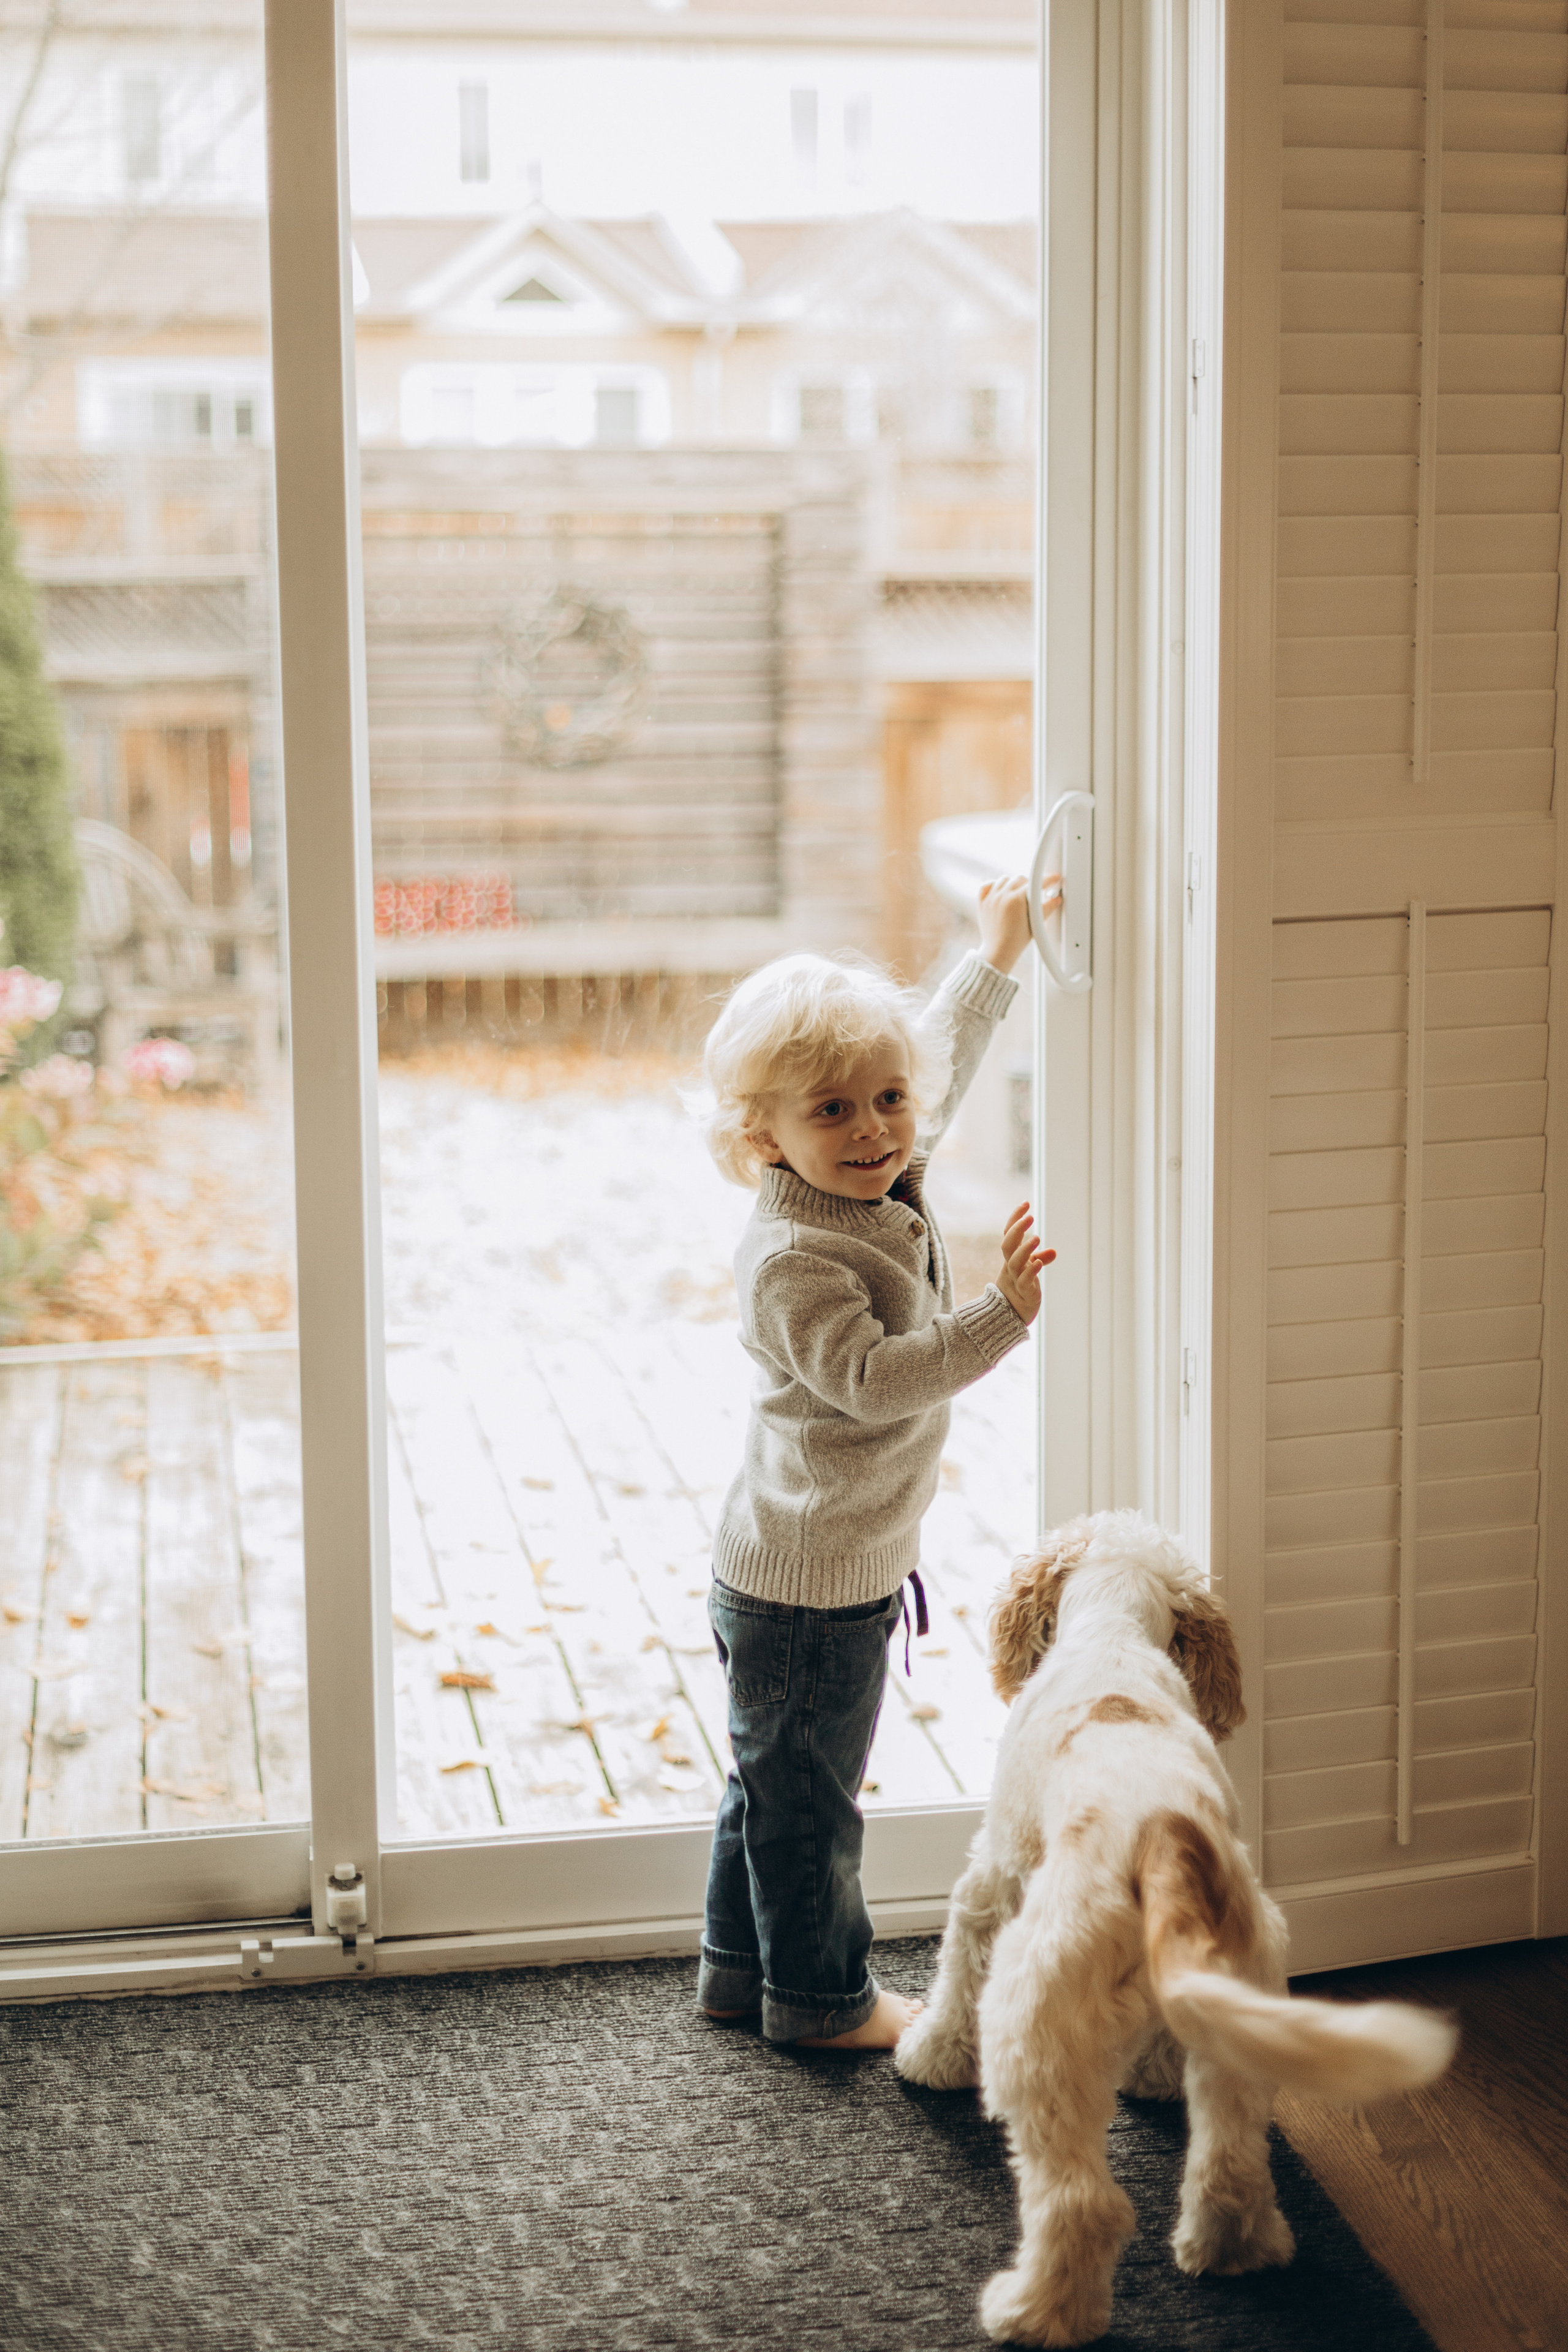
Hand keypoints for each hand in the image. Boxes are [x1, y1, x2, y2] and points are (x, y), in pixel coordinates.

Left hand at [976, 872, 1061, 975]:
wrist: (999, 951)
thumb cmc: (1018, 940)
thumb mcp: (1036, 924)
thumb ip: (1047, 908)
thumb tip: (1056, 899)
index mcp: (1016, 899)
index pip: (1035, 883)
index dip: (1048, 880)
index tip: (1054, 879)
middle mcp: (1002, 896)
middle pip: (1019, 878)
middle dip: (1030, 883)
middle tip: (1035, 892)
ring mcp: (991, 898)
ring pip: (1003, 879)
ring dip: (1013, 883)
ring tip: (1018, 893)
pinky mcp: (982, 903)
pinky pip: (986, 885)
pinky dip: (994, 885)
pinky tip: (1001, 891)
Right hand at [996, 1202, 1054, 1325]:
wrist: (1011, 1317)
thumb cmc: (1020, 1291)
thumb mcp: (1029, 1272)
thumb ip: (1039, 1259)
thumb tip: (1053, 1252)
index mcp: (1010, 1258)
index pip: (1008, 1234)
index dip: (1015, 1218)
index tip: (1026, 1203)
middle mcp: (1010, 1267)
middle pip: (1007, 1245)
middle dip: (1017, 1229)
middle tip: (1030, 1217)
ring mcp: (1015, 1280)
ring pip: (1014, 1262)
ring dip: (1025, 1249)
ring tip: (1036, 1238)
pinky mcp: (1024, 1293)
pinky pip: (1025, 1281)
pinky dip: (1031, 1271)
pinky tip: (1039, 1263)